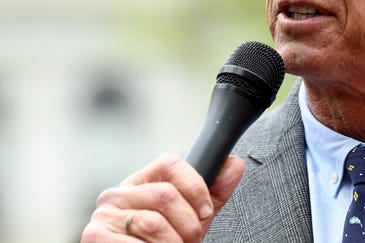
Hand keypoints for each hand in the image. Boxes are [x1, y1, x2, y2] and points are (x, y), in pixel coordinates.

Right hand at [81, 153, 244, 241]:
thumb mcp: (190, 219)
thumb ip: (211, 194)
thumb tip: (234, 164)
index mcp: (141, 183)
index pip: (171, 163)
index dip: (195, 187)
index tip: (205, 212)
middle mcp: (118, 193)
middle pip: (166, 195)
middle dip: (188, 225)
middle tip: (189, 241)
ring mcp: (104, 215)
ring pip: (155, 223)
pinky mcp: (95, 236)